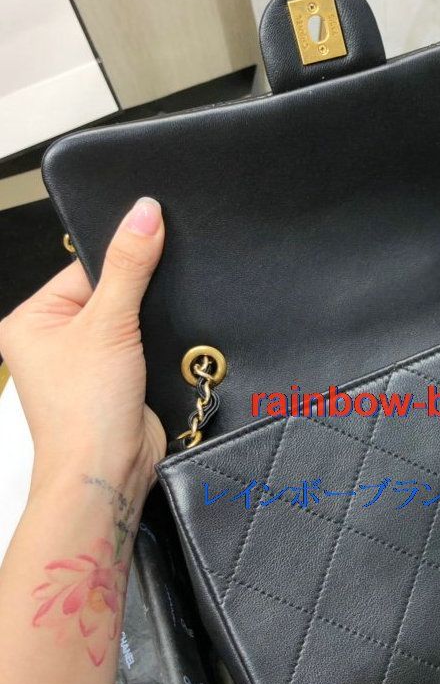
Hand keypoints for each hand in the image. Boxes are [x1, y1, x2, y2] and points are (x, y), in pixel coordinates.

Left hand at [0, 197, 165, 495]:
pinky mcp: (120, 377)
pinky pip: (145, 343)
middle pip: (111, 291)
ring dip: (151, 322)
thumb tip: (144, 213)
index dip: (119, 259)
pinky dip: (160, 342)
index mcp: (32, 320)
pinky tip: (162, 350)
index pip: (83, 267)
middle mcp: (56, 339)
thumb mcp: (107, 324)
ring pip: (132, 318)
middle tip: (147, 310)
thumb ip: (129, 266)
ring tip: (148, 340)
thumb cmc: (84, 412)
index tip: (150, 244)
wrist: (109, 469)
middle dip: (138, 295)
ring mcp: (89, 361)